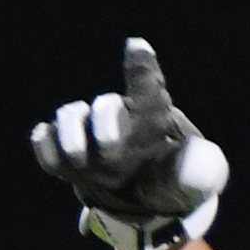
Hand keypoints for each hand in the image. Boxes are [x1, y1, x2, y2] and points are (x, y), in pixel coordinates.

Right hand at [30, 37, 228, 249]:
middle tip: (110, 149)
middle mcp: (118, 119)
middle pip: (106, 107)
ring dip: (71, 135)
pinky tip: (61, 165)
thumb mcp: (192, 181)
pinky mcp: (64, 155)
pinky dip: (47, 148)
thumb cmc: (168, 182)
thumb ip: (201, 169)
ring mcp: (88, 135)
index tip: (137, 48)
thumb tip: (203, 158)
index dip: (142, 68)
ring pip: (71, 118)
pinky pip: (45, 141)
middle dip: (103, 120)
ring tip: (80, 160)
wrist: (139, 202)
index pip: (150, 91)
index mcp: (154, 119)